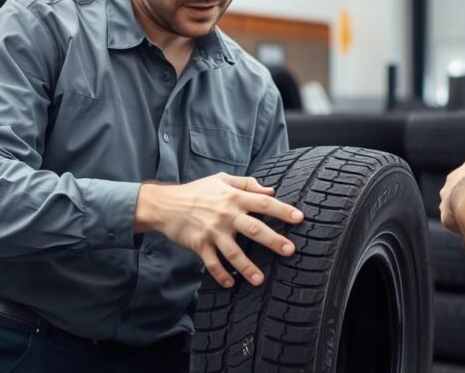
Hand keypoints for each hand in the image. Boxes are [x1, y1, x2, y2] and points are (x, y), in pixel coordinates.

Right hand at [134, 173, 303, 288]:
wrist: (164, 204)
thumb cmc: (195, 191)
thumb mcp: (221, 179)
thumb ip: (246, 183)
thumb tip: (271, 189)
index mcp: (233, 197)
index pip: (263, 202)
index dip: (282, 210)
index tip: (299, 218)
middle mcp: (226, 215)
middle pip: (254, 229)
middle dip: (274, 240)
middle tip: (290, 250)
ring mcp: (212, 231)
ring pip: (234, 252)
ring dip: (248, 267)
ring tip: (260, 280)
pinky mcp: (199, 245)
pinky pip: (213, 264)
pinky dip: (221, 275)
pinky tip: (231, 284)